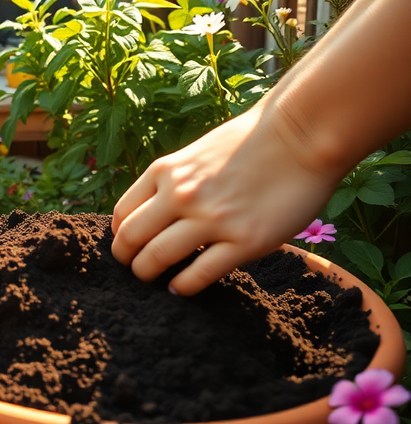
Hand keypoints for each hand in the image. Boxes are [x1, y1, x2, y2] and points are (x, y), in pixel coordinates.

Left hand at [110, 105, 343, 294]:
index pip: (122, 213)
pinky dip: (182, 287)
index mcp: (165, 171)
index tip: (129, 247)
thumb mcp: (197, 154)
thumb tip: (159, 211)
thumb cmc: (253, 142)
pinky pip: (198, 275)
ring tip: (155, 281)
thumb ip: (176, 181)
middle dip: (127, 260)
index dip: (120, 236)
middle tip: (135, 270)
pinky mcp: (244, 241)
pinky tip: (181, 289)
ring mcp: (210, 219)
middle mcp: (180, 194)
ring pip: (156, 258)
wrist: (303, 134)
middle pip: (131, 239)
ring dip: (148, 275)